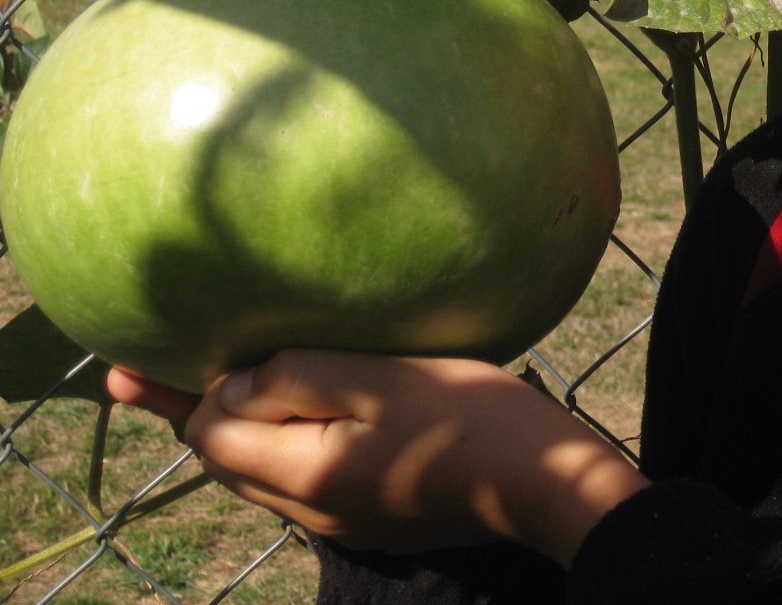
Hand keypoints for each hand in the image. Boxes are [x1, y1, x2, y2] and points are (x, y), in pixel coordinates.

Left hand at [111, 349, 647, 562]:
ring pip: (263, 474)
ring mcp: (345, 522)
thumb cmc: (469, 417)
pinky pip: (303, 479)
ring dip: (233, 430)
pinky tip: (296, 411)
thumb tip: (236, 384)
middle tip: (137, 376)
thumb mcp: (380, 377)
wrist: (546, 483)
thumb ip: (297, 376)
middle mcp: (312, 512)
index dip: (179, 394)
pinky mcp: (376, 518)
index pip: (213, 435)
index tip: (130, 364)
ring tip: (209, 386)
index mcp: (303, 474)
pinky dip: (278, 443)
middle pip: (228, 462)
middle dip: (187, 416)